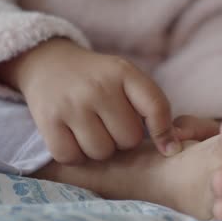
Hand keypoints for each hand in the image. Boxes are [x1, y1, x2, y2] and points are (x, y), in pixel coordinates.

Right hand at [0, 38, 180, 164]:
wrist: (48, 63)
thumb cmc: (97, 79)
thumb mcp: (126, 79)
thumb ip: (153, 107)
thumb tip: (173, 151)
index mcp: (124, 72)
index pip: (156, 107)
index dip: (165, 133)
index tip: (168, 149)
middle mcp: (98, 87)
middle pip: (129, 140)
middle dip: (122, 139)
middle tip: (110, 125)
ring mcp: (71, 104)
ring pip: (101, 153)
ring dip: (99, 149)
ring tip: (92, 130)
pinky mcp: (48, 120)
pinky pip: (72, 157)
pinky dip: (75, 154)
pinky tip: (73, 137)